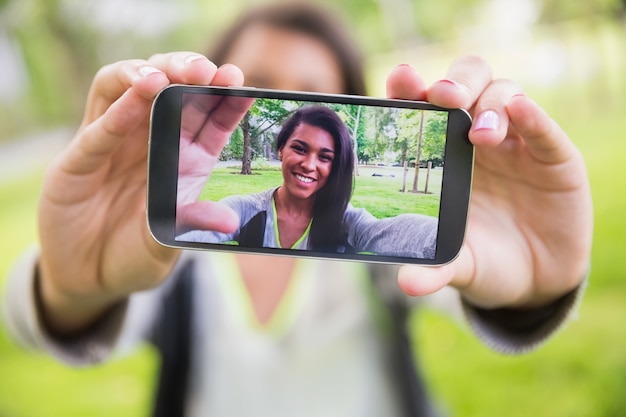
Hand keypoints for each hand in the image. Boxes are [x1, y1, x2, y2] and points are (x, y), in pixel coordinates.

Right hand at [37, 52, 244, 333]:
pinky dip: (118, 111)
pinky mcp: (78, 159)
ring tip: (162, 76)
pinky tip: (135, 99)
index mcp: (184, 158)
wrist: (89, 278)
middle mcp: (150, 141)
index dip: (222, 94)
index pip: (207, 115)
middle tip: (202, 70)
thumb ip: (194, 224)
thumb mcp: (169, 241)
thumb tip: (230, 223)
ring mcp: (112, 143)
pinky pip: (97, 127)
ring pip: (124, 88)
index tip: (235, 77)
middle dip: (185, 71)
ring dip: (145, 75)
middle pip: (168, 88)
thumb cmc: (135, 253)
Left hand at [387, 57, 592, 308]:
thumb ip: (434, 269)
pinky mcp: (553, 157)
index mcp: (443, 153)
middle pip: (467, 83)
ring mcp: (517, 144)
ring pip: (504, 93)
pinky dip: (533, 116)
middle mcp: (477, 138)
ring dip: (490, 105)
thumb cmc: (485, 259)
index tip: (401, 80)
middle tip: (443, 96)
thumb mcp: (458, 265)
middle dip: (456, 83)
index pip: (426, 106)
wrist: (534, 280)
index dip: (413, 88)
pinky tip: (520, 111)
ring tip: (480, 134)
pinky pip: (544, 129)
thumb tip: (407, 283)